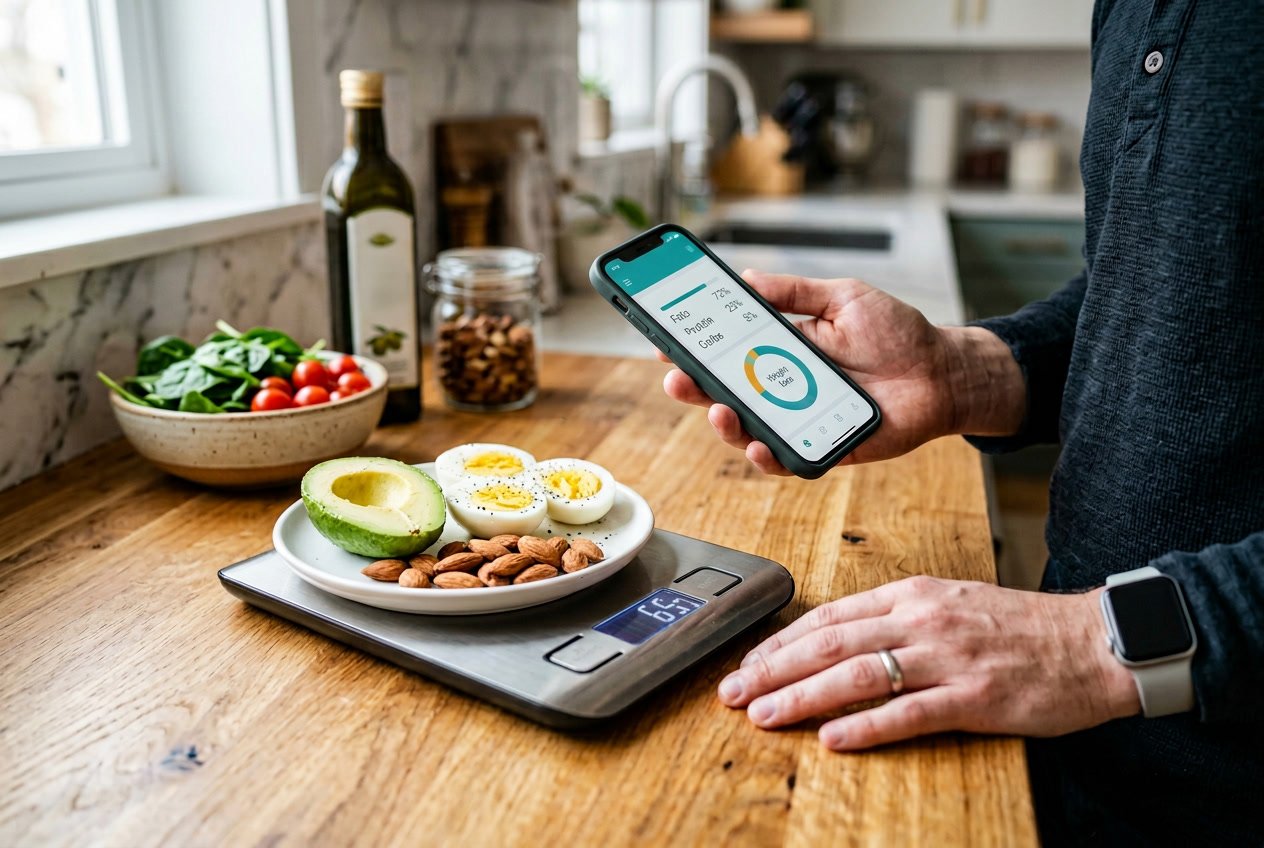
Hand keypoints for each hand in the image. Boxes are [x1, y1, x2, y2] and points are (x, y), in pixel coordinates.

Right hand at [660, 270, 1024, 474]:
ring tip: (718, 408)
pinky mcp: (822, 449)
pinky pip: (785, 460)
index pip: (726, 353)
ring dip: (725, 424)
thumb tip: (745, 278)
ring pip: (747, 431)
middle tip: (677, 377)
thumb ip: (794, 292)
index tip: (667, 340)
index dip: (694, 350)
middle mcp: (784, 389)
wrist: (943, 372)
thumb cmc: (897, 334)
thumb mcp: (843, 298)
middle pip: (725, 394)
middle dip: (694, 388)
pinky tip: (759, 444)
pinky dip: (767, 456)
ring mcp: (800, 421)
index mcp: (781, 351)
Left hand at [716, 576, 1139, 749]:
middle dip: (773, 668)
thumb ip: (896, 619)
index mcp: (912, 595)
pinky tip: (833, 740)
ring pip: (857, 675)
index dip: (781, 641)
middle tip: (733, 690)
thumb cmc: (1019, 627)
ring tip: (763, 714)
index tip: (747, 661)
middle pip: (830, 644)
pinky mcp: (975, 697)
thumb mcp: (950, 604)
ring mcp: (948, 658)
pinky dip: (866, 727)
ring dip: (802, 696)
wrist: (1092, 642)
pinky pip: (909, 712)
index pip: (830, 617)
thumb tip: (838, 640)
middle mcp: (922, 620)